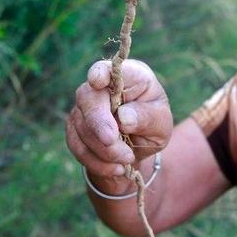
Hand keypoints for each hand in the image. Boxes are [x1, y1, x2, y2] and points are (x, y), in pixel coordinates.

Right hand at [66, 59, 172, 178]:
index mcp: (128, 77)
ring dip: (104, 149)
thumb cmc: (153, 125)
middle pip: (88, 98)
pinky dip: (96, 161)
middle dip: (99, 122)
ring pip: (81, 126)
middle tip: (112, 141)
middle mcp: (101, 87)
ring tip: (128, 159)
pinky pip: (77, 146)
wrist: (138, 146)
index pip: (108, 69)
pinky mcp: (75, 129)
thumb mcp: (161, 123)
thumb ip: (147, 117)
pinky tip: (116, 168)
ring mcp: (84, 107)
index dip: (100, 73)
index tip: (98, 82)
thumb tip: (124, 117)